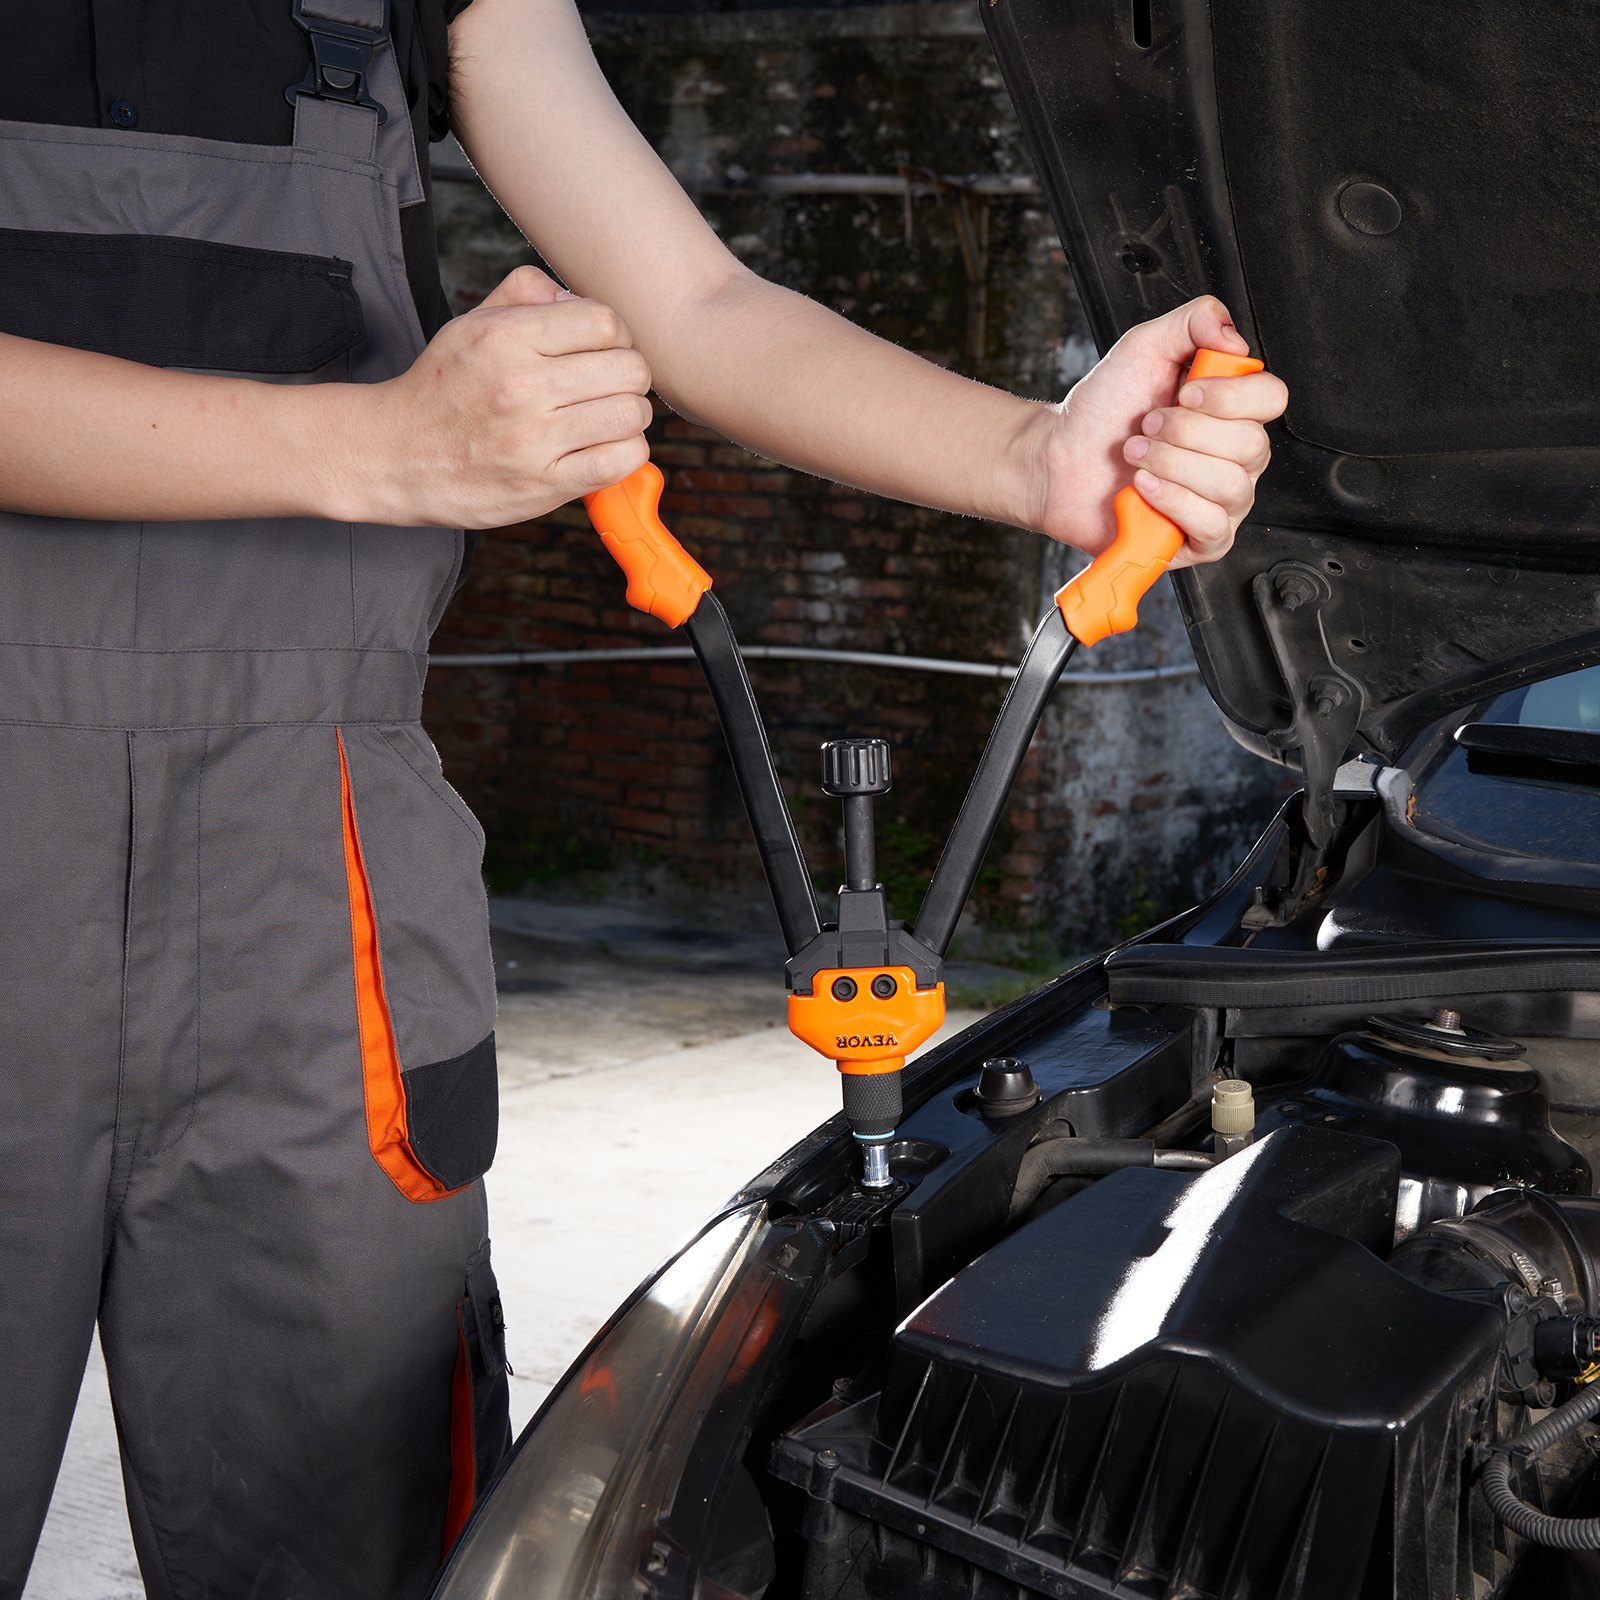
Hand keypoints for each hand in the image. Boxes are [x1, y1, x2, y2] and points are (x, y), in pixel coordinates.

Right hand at [339, 265, 652, 528]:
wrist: (395, 456)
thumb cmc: (441, 390)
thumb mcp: (470, 324)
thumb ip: (523, 294)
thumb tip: (573, 295)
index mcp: (507, 338)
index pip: (606, 323)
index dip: (617, 336)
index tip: (604, 352)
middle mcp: (523, 386)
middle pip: (629, 370)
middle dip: (629, 377)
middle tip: (609, 388)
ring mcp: (535, 439)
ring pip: (631, 415)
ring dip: (630, 417)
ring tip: (606, 419)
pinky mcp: (544, 485)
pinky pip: (619, 462)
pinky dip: (625, 454)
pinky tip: (603, 448)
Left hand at [1028, 296, 1286, 567]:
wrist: (1058, 461)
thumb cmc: (1102, 413)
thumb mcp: (1145, 347)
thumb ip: (1195, 321)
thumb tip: (1233, 337)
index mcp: (1231, 412)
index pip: (1271, 399)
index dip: (1231, 396)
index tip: (1185, 392)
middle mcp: (1235, 458)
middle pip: (1251, 445)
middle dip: (1185, 432)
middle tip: (1147, 427)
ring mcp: (1222, 502)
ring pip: (1230, 485)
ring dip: (1172, 464)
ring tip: (1137, 456)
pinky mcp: (1200, 541)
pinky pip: (1212, 525)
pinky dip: (1173, 502)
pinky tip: (1144, 488)